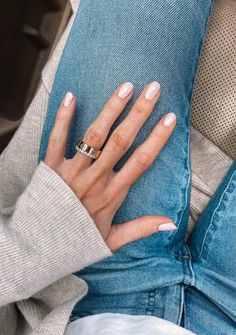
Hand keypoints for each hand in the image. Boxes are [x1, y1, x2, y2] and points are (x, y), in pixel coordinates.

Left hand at [44, 81, 176, 251]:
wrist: (39, 246)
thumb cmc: (77, 241)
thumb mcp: (112, 240)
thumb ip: (141, 229)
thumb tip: (171, 224)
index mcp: (112, 194)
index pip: (141, 161)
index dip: (157, 139)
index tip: (170, 119)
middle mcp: (94, 178)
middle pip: (121, 141)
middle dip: (139, 113)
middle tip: (153, 89)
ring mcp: (72, 171)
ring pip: (94, 135)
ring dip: (111, 109)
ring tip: (125, 87)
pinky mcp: (51, 167)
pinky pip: (57, 139)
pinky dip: (63, 118)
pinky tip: (71, 96)